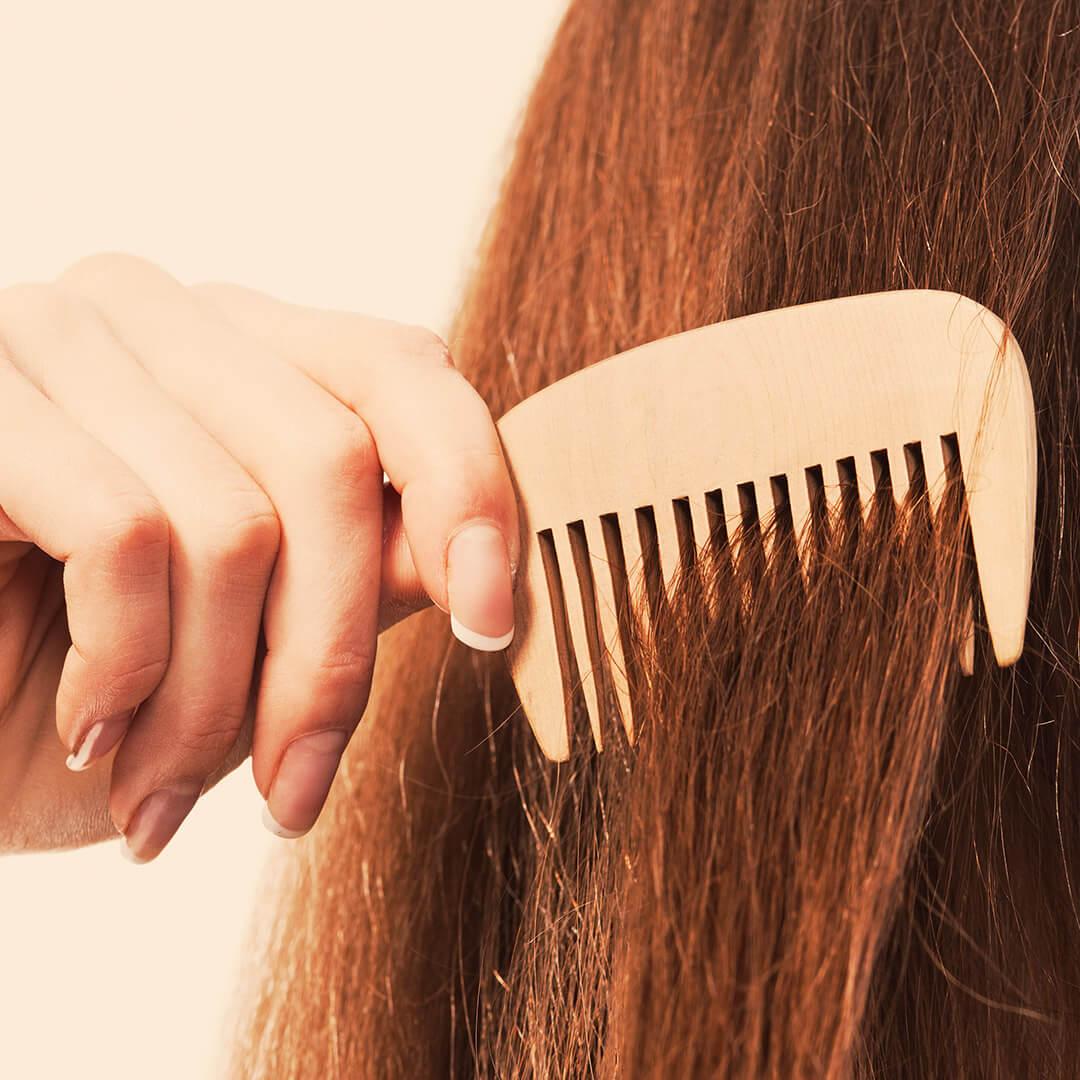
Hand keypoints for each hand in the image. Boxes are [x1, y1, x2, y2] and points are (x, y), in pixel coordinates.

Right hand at [0, 254, 517, 860]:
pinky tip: (91, 729)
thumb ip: (369, 572)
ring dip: (213, 703)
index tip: (493, 628)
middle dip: (327, 659)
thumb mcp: (259, 637)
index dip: (472, 494)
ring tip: (164, 785)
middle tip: (292, 788)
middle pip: (331, 461)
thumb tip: (477, 562)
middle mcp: (157, 314)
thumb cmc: (89, 683)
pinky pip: (122, 535)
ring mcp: (56, 335)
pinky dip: (125, 670)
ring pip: (234, 522)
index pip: (403, 371)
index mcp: (244, 349)